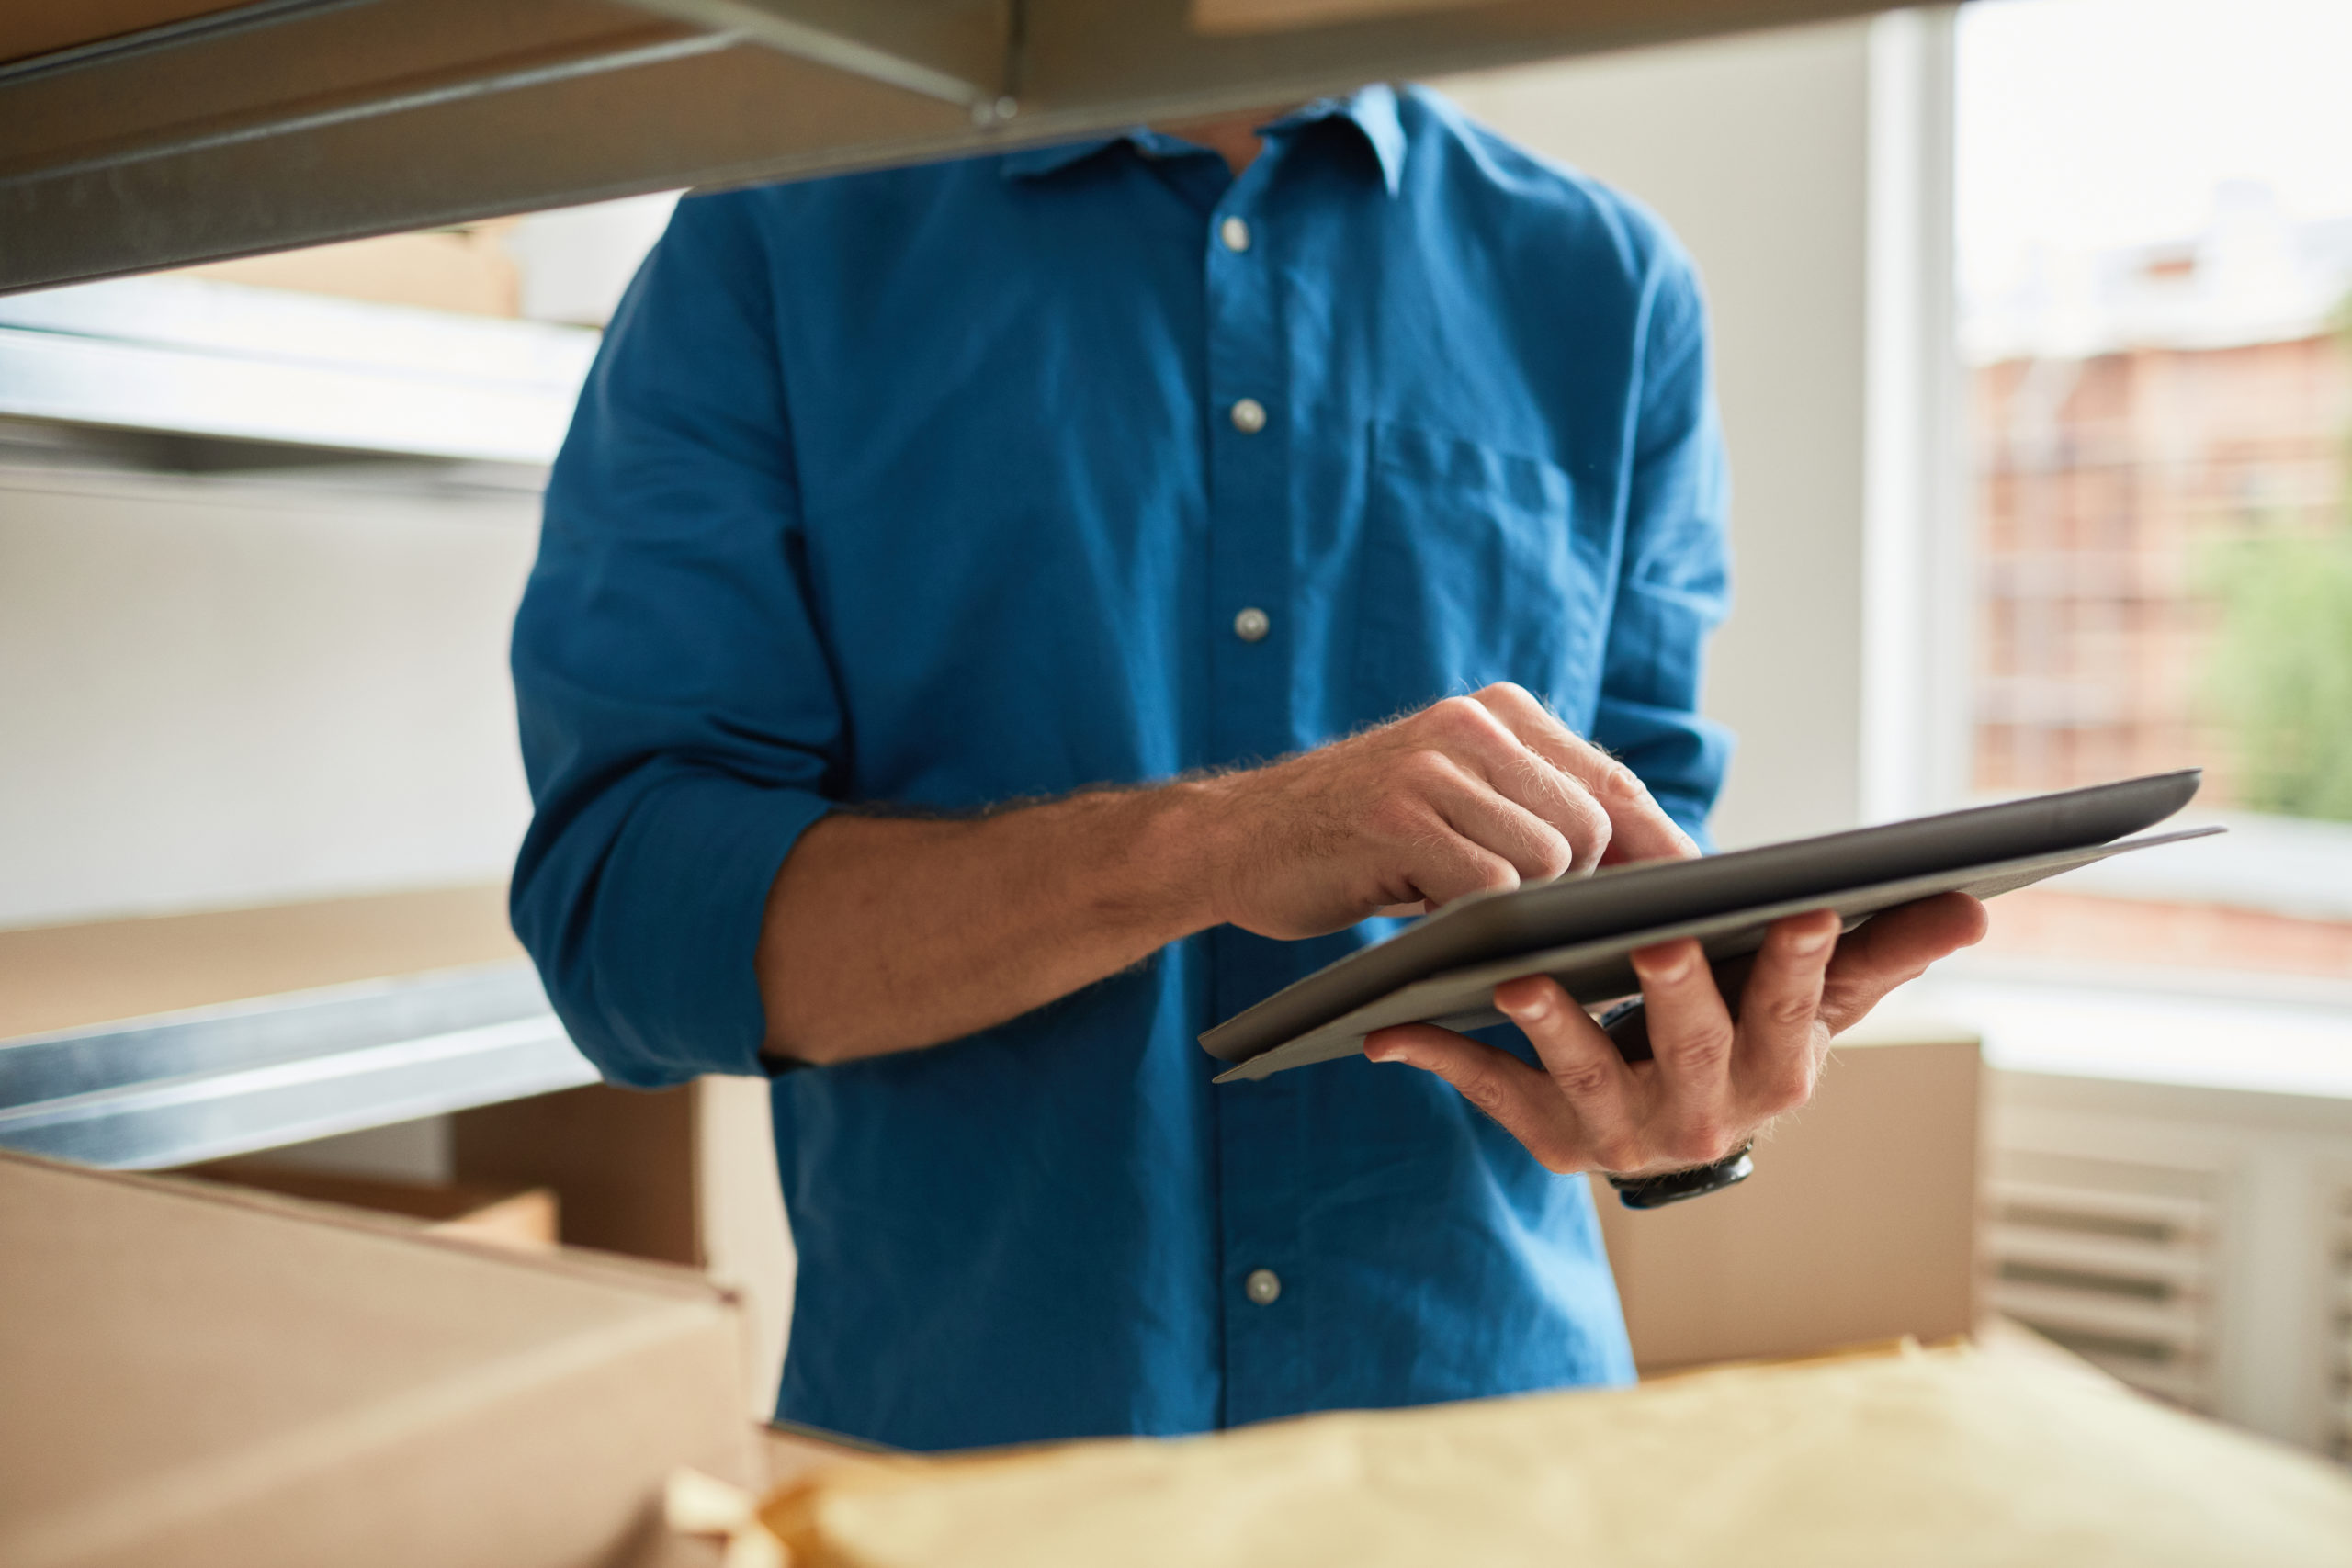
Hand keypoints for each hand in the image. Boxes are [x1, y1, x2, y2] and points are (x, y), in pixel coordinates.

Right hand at [1189, 683, 1697, 940]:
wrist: (1233, 841)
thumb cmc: (1357, 841)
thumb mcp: (1452, 801)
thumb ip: (1534, 811)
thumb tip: (1657, 870)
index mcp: (1499, 712)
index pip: (1614, 782)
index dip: (1659, 850)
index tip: (1693, 907)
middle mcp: (1473, 723)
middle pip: (1596, 827)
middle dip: (1582, 892)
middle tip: (1539, 929)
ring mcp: (1434, 764)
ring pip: (1551, 859)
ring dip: (1522, 910)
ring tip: (1463, 915)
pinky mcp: (1399, 815)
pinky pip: (1492, 887)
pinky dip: (1476, 922)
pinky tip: (1433, 923)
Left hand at [1362, 891, 1988, 1173]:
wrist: (1670, 1124)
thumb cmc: (1748, 1030)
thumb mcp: (1817, 1000)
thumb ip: (1886, 951)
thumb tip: (1976, 900)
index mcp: (1780, 1067)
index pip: (1798, 1007)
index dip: (1801, 960)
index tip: (1807, 905)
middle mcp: (1705, 1113)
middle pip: (1694, 1046)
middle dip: (1678, 991)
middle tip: (1656, 935)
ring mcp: (1621, 1132)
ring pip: (1587, 1076)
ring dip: (1553, 1025)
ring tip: (1516, 973)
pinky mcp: (1547, 1136)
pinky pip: (1490, 1094)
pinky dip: (1440, 1057)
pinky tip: (1390, 1024)